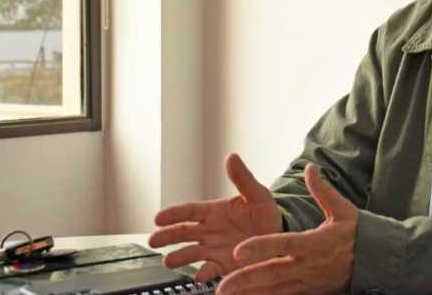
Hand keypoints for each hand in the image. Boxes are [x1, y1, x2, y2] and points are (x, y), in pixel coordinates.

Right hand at [148, 153, 282, 280]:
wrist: (278, 234)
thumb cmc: (264, 212)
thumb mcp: (257, 193)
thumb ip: (242, 178)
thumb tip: (232, 156)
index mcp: (213, 212)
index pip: (189, 211)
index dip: (173, 214)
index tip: (158, 218)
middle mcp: (209, 231)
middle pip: (183, 233)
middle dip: (167, 236)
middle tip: (153, 240)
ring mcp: (215, 249)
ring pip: (191, 253)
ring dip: (179, 257)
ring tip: (168, 261)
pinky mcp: (224, 264)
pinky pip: (211, 268)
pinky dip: (204, 272)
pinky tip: (199, 274)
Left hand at [217, 162, 357, 294]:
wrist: (375, 263)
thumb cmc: (357, 234)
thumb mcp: (343, 210)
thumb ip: (323, 191)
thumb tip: (310, 168)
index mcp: (314, 242)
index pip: (283, 245)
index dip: (261, 248)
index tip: (239, 250)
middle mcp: (308, 264)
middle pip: (273, 273)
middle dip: (247, 280)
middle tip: (222, 286)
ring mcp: (307, 282)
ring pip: (274, 290)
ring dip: (250, 294)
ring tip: (226, 294)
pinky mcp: (308, 291)